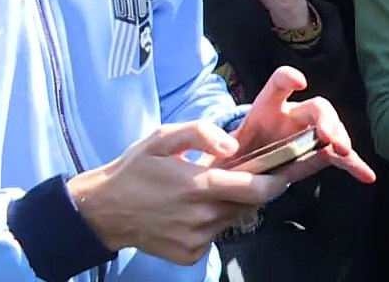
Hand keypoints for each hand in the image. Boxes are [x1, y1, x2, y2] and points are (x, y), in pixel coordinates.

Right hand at [68, 122, 290, 263]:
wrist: (101, 212)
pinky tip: (192, 212)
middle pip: (249, 203)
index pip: (256, 188)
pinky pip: (215, 235)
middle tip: (246, 174)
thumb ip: (201, 133)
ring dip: (230, 204)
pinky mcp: (189, 255)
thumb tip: (233, 145)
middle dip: (255, 188)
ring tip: (209, 191)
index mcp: (198, 186)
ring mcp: (196, 240)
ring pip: (232, 218)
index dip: (279, 180)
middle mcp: (201, 217)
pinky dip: (212, 222)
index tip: (288, 170)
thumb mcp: (162, 137)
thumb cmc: (135, 169)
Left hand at [227, 67, 375, 185]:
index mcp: (266, 109)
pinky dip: (353, 165)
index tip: (298, 82)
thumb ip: (216, 142)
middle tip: (328, 137)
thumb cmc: (224, 155)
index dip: (288, 79)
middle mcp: (292, 117)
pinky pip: (338, 158)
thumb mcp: (214, 146)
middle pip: (316, 108)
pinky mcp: (317, 155)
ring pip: (332, 131)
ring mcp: (308, 135)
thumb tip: (229, 149)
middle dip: (326, 119)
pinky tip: (366, 175)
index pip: (277, 85)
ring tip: (344, 153)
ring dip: (340, 140)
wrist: (232, 174)